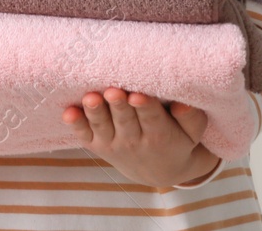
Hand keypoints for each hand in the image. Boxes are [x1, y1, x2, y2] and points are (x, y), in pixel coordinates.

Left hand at [63, 87, 215, 188]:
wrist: (158, 170)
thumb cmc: (177, 140)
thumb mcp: (193, 133)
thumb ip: (191, 118)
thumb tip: (184, 105)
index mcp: (159, 135)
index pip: (152, 119)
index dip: (145, 107)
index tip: (138, 95)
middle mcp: (134, 140)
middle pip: (125, 121)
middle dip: (119, 106)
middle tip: (114, 92)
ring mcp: (113, 143)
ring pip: (102, 126)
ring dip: (95, 112)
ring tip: (90, 98)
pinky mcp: (97, 144)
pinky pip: (84, 135)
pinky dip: (76, 125)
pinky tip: (68, 113)